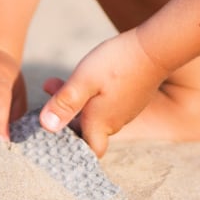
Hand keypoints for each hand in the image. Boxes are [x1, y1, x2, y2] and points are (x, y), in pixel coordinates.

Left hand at [37, 30, 166, 156]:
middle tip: (48, 94)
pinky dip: (90, 96)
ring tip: (56, 83)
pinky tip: (84, 79)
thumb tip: (46, 127)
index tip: (56, 131)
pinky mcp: (131, 97)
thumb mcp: (83, 80)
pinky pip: (106, 104)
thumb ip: (64, 103)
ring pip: (95, 113)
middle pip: (87, 129)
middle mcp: (115, 121)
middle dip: (65, 116)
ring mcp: (125, 109)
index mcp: (101, 122)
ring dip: (75, 103)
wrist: (154, 48)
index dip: (74, 147)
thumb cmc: (117, 64)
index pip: (90, 150)